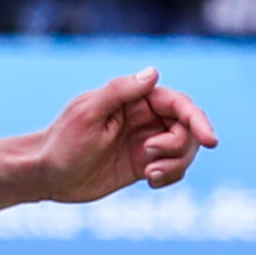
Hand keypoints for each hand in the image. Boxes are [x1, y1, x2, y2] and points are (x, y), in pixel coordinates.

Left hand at [29, 64, 217, 204]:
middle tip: (150, 158)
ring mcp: (146, 141)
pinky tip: (150, 182)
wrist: (46, 176)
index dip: (198, 120)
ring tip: (149, 173)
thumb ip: (121, 92)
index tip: (210, 141)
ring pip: (184, 150)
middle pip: (187, 128)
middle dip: (180, 146)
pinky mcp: (143, 165)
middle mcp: (145, 117)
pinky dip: (170, 176)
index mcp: (134, 98)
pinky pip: (173, 169)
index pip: (179, 104)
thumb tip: (154, 73)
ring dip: (175, 164)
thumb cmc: (62, 142)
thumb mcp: (89, 113)